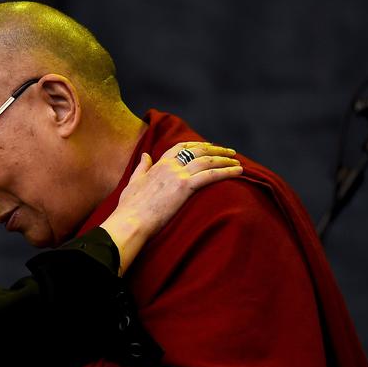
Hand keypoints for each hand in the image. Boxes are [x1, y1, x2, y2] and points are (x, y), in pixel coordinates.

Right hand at [100, 142, 241, 274]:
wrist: (130, 222)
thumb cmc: (129, 208)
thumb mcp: (133, 183)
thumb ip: (141, 168)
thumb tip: (145, 155)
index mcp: (158, 165)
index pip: (180, 147)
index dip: (196, 144)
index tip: (208, 145)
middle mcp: (170, 166)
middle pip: (198, 150)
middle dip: (216, 149)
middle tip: (230, 151)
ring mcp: (178, 175)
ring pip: (207, 161)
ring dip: (225, 159)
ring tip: (238, 161)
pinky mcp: (184, 187)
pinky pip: (210, 175)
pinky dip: (226, 171)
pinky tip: (238, 172)